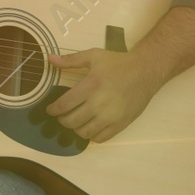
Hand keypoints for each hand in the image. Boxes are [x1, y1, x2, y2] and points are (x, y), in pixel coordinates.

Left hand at [44, 48, 161, 142]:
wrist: (145, 72)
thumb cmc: (118, 63)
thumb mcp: (94, 56)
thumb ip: (70, 60)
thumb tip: (49, 59)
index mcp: (90, 86)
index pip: (64, 105)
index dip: (53, 110)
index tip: (50, 110)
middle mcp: (99, 104)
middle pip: (71, 121)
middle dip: (62, 120)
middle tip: (63, 115)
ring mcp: (110, 117)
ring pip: (83, 133)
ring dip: (76, 128)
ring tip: (77, 120)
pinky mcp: (120, 124)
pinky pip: (99, 138)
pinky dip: (91, 135)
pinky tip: (90, 126)